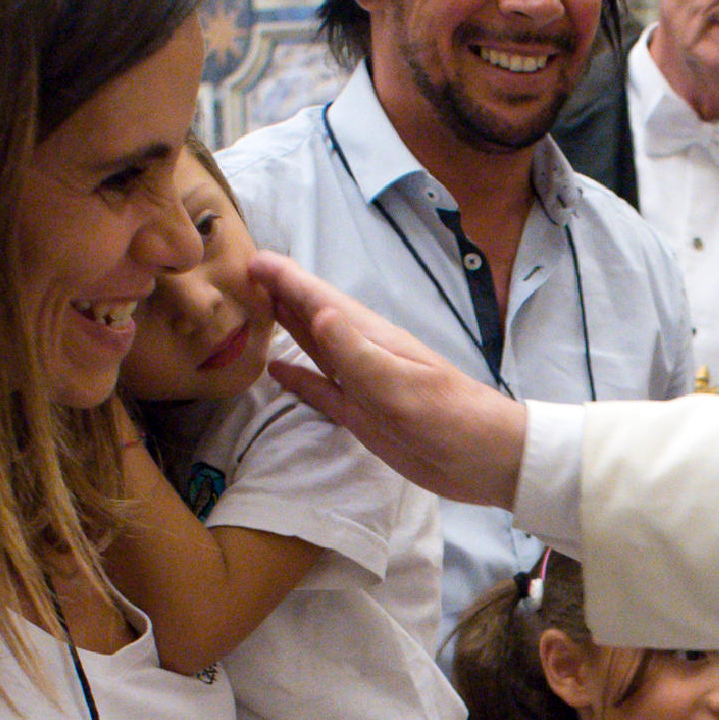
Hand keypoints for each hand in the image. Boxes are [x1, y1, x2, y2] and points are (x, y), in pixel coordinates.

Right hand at [256, 253, 528, 504]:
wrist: (485, 459)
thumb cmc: (449, 417)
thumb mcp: (400, 385)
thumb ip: (357, 353)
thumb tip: (318, 311)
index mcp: (369, 337)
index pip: (318, 299)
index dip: (284, 278)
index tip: (247, 259)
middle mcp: (360, 353)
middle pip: (309, 314)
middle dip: (275, 293)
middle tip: (233, 276)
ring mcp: (360, 383)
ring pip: (312, 346)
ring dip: (283, 327)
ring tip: (246, 310)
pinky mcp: (361, 414)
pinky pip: (320, 389)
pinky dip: (296, 378)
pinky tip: (274, 370)